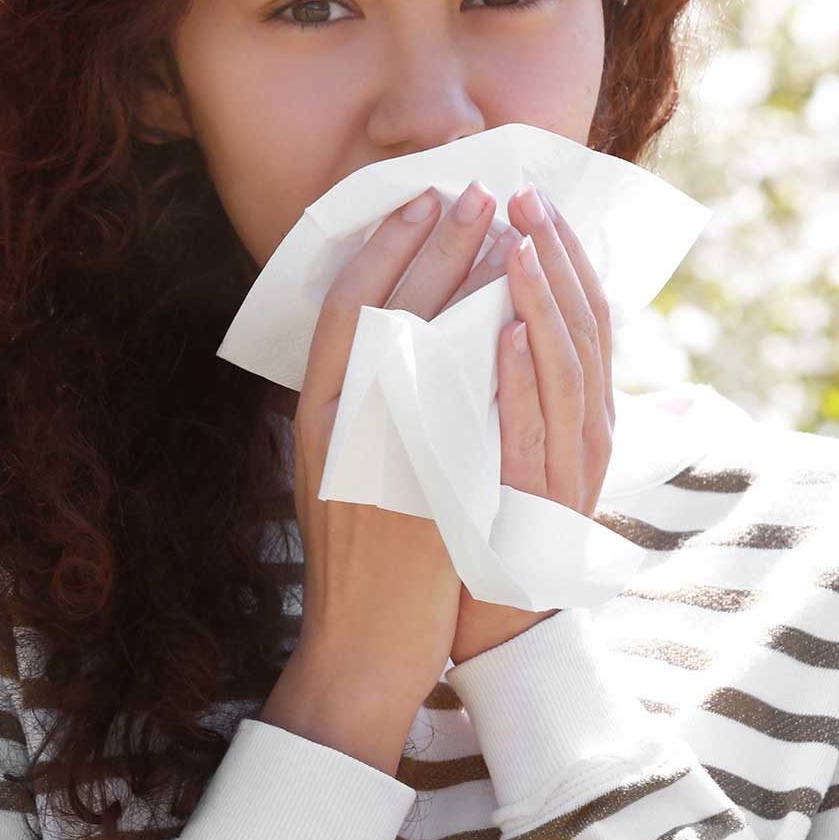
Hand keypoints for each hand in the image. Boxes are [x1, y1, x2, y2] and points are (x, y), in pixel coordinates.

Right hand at [267, 179, 517, 765]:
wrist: (362, 648)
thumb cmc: (358, 561)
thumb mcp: (340, 468)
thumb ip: (361, 407)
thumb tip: (395, 339)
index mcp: (317, 415)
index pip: (345, 305)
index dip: (383, 245)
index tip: (420, 200)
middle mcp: (342, 426)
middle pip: (389, 306)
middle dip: (436, 242)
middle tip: (477, 191)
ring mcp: (382, 456)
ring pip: (427, 343)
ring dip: (470, 281)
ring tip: (507, 231)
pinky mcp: (425, 488)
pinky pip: (458, 405)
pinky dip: (488, 352)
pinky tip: (521, 314)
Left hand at [450, 181, 616, 666]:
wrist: (500, 628)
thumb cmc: (503, 527)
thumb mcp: (527, 445)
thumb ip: (537, 387)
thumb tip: (537, 326)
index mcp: (587, 413)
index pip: (587, 314)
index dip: (566, 253)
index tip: (536, 197)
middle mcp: (588, 434)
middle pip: (584, 327)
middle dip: (555, 255)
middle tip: (526, 194)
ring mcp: (566, 470)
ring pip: (565, 369)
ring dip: (542, 300)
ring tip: (518, 241)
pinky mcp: (535, 506)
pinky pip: (530, 429)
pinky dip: (523, 377)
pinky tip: (507, 332)